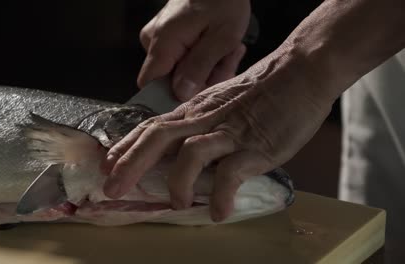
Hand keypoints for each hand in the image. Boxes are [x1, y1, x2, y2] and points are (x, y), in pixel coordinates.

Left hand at [102, 47, 335, 221]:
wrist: (301, 71)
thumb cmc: (263, 89)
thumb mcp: (222, 102)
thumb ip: (201, 122)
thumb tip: (183, 146)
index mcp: (195, 110)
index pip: (152, 127)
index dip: (126, 146)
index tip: (107, 164)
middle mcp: (205, 120)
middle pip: (157, 139)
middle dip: (130, 164)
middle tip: (111, 189)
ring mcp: (229, 133)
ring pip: (189, 154)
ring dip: (176, 181)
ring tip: (174, 203)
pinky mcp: (254, 146)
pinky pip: (231, 173)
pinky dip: (220, 194)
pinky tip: (217, 212)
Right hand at [138, 0, 250, 100]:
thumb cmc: (223, 0)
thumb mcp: (221, 37)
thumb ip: (200, 67)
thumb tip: (180, 94)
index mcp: (163, 42)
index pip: (149, 85)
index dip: (172, 97)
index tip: (200, 92)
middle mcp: (153, 41)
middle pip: (171, 81)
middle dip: (203, 79)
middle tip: (227, 62)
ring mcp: (160, 38)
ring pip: (181, 72)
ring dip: (209, 69)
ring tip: (228, 50)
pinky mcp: (169, 36)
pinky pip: (183, 59)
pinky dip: (204, 59)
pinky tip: (219, 47)